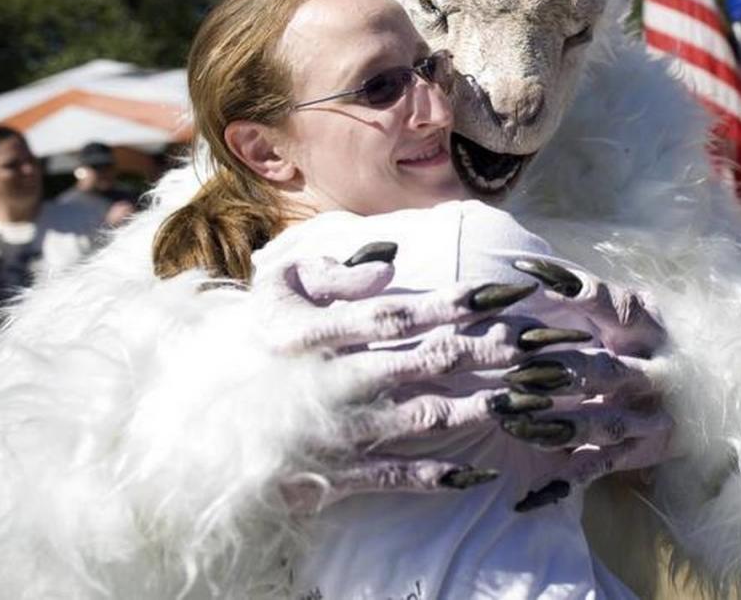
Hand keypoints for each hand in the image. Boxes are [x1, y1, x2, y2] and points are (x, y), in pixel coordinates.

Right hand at [251, 241, 564, 510]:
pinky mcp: (333, 474)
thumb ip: (329, 271)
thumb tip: (390, 263)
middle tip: (539, 344)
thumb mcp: (275, 288)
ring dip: (477, 408)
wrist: (201, 423)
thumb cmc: (252, 341)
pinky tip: (479, 470)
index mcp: (316, 333)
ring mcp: (335, 431)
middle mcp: (332, 380)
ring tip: (529, 397)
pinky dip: (436, 476)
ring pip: (420, 418)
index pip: (395, 315)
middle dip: (486, 351)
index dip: (450, 304)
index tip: (498, 291)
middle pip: (423, 363)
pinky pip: (393, 476)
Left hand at [498, 256, 672, 510]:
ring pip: (603, 423)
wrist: (718, 394)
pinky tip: (529, 493)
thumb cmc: (645, 341)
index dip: (569, 287)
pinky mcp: (643, 450)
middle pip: (604, 370)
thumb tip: (523, 270)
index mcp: (646, 325)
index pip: (608, 303)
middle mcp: (654, 369)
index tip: (522, 274)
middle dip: (555, 372)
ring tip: (510, 421)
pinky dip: (566, 480)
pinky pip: (602, 467)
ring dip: (556, 425)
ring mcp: (651, 414)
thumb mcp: (628, 311)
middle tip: (510, 371)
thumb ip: (583, 294)